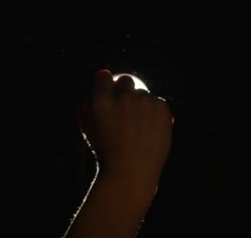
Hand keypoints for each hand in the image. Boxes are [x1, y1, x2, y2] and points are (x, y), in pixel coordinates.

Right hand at [80, 69, 173, 185]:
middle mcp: (123, 97)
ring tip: (139, 127)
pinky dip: (155, 112)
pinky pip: (158, 103)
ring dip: (141, 104)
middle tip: (126, 104)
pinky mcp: (161, 108)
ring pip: (144, 95)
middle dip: (125, 89)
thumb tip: (97, 92)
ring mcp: (144, 102)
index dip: (105, 81)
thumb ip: (92, 107)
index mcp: (102, 100)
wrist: (130, 174)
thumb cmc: (105, 155)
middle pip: (126, 81)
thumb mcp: (89, 130)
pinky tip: (151, 128)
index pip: (103, 77)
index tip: (108, 87)